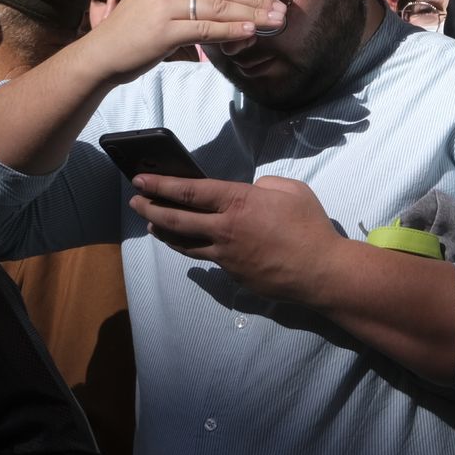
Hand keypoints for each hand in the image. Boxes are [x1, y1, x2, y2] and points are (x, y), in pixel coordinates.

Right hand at [80, 0, 284, 83]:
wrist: (101, 53)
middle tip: (281, 6)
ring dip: (251, 14)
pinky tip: (250, 32)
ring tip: (274, 20)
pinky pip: (206, 29)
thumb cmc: (133, 30)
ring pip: (218, 6)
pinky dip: (231, 30)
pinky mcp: (164, 30)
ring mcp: (164, 6)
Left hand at [129, 173, 344, 301]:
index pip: (189, 191)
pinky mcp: (232, 273)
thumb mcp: (292, 190)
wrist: (320, 272)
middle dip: (150, 208)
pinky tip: (184, 246)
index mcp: (238, 202)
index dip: (161, 185)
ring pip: (184, 242)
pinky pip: (206, 258)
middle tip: (134, 201)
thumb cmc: (310, 227)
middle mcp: (224, 228)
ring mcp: (226, 254)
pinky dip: (189, 249)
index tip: (141, 180)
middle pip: (176, 218)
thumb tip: (251, 191)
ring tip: (151, 225)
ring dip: (163, 232)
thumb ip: (265, 185)